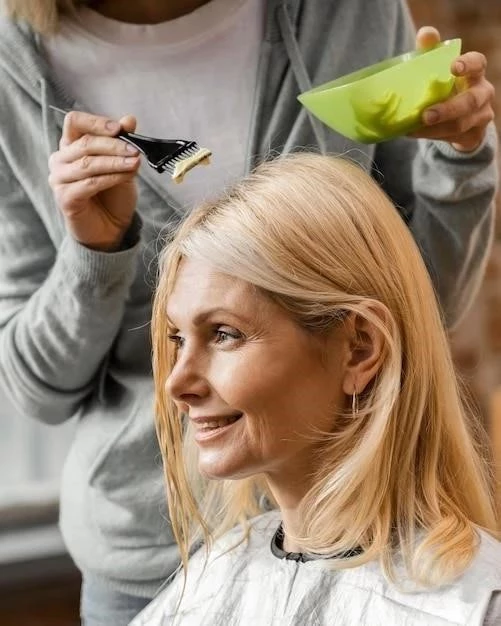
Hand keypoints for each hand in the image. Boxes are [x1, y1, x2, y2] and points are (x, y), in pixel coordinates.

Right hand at [48, 111, 140, 251]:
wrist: (111, 228)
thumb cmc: (113, 195)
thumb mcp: (123, 165)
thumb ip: (123, 143)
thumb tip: (130, 119)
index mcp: (70, 146)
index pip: (75, 122)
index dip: (96, 122)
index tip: (120, 128)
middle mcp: (60, 160)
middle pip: (84, 143)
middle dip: (113, 145)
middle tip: (136, 150)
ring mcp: (59, 180)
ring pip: (88, 164)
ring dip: (115, 162)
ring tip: (135, 163)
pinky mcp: (66, 199)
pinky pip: (89, 183)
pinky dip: (111, 178)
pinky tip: (126, 177)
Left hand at [409, 27, 494, 151]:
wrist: (459, 119)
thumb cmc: (447, 87)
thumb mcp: (439, 69)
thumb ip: (432, 51)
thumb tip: (426, 34)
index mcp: (475, 73)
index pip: (478, 63)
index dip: (468, 64)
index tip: (454, 66)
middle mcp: (482, 94)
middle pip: (470, 101)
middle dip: (448, 109)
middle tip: (426, 115)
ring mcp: (479, 116)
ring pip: (460, 124)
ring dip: (435, 128)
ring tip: (414, 127)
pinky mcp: (471, 135)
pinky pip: (452, 138)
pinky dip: (431, 136)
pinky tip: (413, 133)